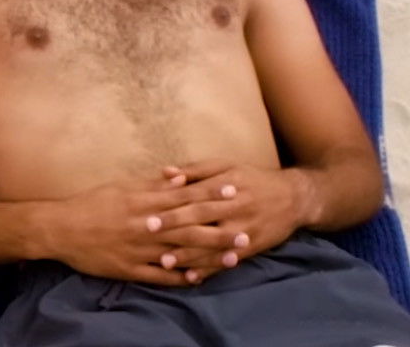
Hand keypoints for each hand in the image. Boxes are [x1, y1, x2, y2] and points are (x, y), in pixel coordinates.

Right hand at [46, 172, 247, 286]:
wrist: (60, 229)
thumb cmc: (90, 205)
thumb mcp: (120, 188)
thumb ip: (151, 185)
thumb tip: (180, 178)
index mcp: (143, 203)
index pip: (184, 196)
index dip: (210, 193)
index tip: (234, 189)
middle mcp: (144, 226)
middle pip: (189, 226)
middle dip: (219, 226)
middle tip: (247, 226)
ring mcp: (138, 249)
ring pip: (180, 252)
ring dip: (209, 255)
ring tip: (234, 256)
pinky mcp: (129, 269)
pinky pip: (160, 276)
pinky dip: (180, 277)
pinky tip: (199, 279)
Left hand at [150, 160, 306, 283]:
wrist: (295, 197)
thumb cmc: (252, 179)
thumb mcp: (226, 166)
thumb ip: (195, 170)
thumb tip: (165, 173)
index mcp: (225, 185)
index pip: (194, 196)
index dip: (172, 205)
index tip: (149, 214)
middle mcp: (234, 208)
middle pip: (201, 218)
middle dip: (176, 228)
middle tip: (150, 236)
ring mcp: (244, 229)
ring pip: (213, 244)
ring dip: (189, 254)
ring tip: (166, 262)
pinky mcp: (252, 247)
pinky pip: (228, 260)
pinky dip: (210, 270)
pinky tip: (193, 278)